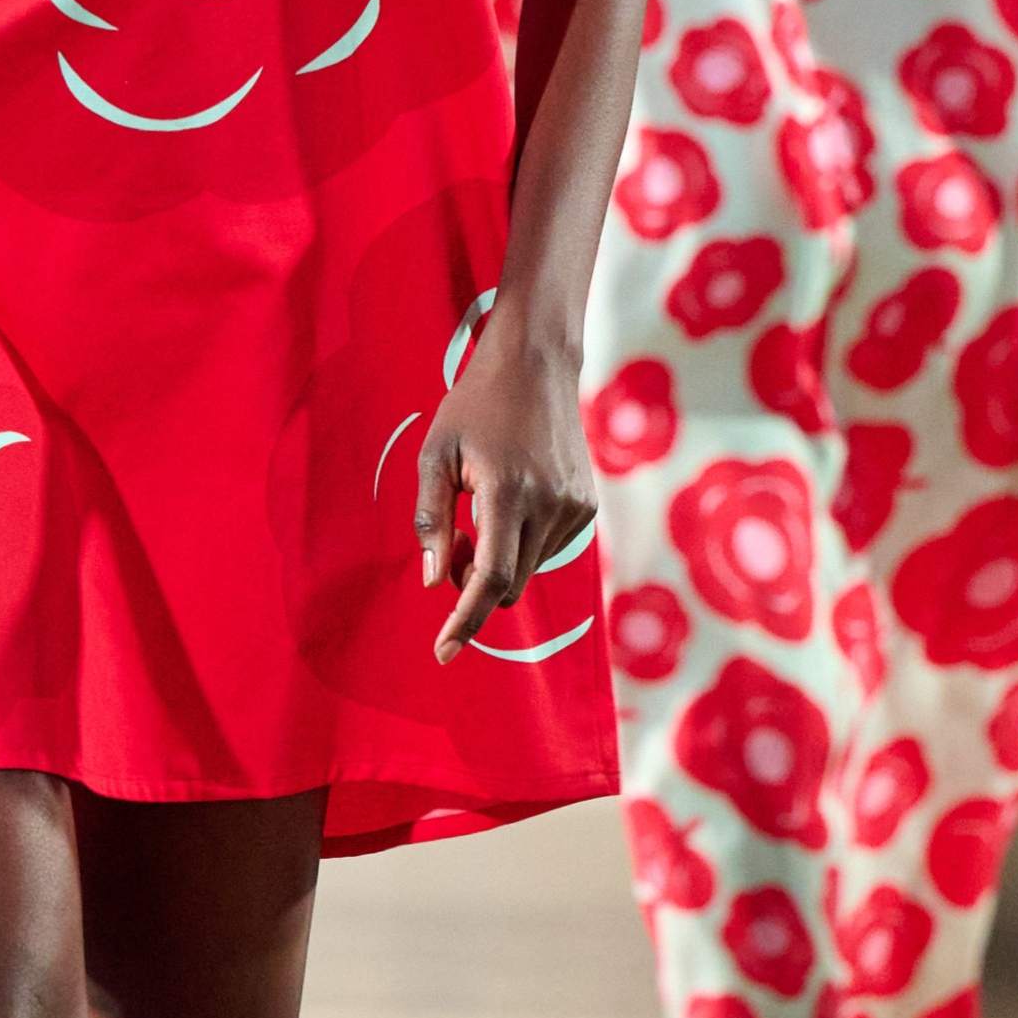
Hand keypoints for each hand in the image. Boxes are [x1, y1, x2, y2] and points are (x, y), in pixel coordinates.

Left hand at [413, 317, 598, 661]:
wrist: (537, 365)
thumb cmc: (475, 406)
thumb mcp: (436, 455)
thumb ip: (431, 520)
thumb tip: (435, 579)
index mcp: (508, 492)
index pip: (490, 579)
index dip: (466, 620)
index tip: (444, 652)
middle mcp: (550, 505)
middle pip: (509, 584)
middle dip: (473, 585)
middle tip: (453, 546)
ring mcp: (575, 507)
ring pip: (527, 572)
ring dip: (497, 565)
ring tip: (477, 516)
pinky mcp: (586, 506)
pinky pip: (546, 551)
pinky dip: (520, 547)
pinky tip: (508, 506)